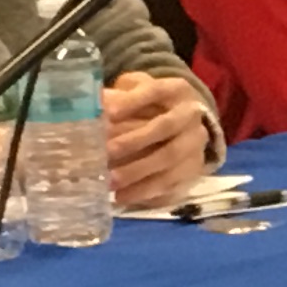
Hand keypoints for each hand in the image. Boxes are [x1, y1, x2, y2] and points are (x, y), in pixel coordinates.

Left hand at [102, 73, 216, 208]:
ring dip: (139, 170)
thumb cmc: (148, 105)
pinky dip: (145, 191)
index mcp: (176, 90)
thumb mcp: (134, 91)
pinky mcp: (193, 169)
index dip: (133, 101)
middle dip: (135, 140)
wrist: (183, 124)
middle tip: (107, 151)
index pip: (156, 90)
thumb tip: (91, 105)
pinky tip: (121, 197)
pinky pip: (172, 182)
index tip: (109, 112)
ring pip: (170, 157)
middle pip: (166, 126)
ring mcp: (195, 143)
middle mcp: (191, 115)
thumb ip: (115, 96)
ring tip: (110, 181)